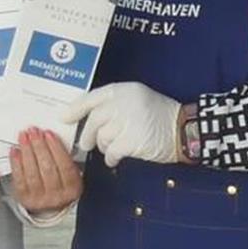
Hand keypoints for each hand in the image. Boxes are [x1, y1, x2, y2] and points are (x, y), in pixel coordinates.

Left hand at [10, 128, 82, 213]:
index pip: (65, 166)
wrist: (48, 206)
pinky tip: (15, 151)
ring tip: (24, 137)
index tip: (48, 134)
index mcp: (72, 189)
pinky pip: (19, 178)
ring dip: (27, 151)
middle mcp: (56, 196)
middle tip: (34, 132)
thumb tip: (49, 137)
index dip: (56, 148)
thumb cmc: (60, 185)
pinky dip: (16, 162)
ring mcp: (39, 199)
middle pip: (47, 168)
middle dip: (39, 146)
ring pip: (32, 172)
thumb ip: (64, 157)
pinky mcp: (24, 198)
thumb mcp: (69, 174)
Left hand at [61, 82, 181, 166]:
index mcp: (123, 90)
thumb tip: (87, 119)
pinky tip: (116, 159)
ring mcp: (128, 121)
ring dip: (105, 147)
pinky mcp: (132, 140)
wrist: (184, 129)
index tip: (63, 117)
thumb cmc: (160, 115)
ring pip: (102, 138)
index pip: (92, 97)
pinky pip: (112, 152)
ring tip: (116, 148)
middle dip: (88, 136)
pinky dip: (111, 158)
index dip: (75, 108)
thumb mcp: (137, 100)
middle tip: (86, 144)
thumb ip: (114, 105)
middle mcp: (124, 102)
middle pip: (94, 121)